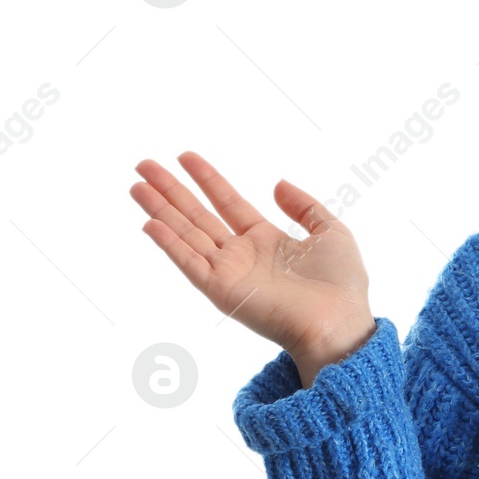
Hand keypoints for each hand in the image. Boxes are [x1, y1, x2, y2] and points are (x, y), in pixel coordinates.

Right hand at [130, 151, 375, 381]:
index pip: (228, 203)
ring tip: (137, 185)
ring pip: (186, 234)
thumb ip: (304, 206)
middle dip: (172, 190)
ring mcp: (229, 272)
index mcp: (267, 241)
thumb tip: (277, 183)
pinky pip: (189, 262)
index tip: (185, 157)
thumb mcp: (330, 231)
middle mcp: (242, 255)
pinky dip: (169, 243)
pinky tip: (150, 223)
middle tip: (144, 164)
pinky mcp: (221, 290)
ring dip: (160, 210)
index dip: (208, 179)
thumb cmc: (341, 283)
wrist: (338, 320)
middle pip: (198, 215)